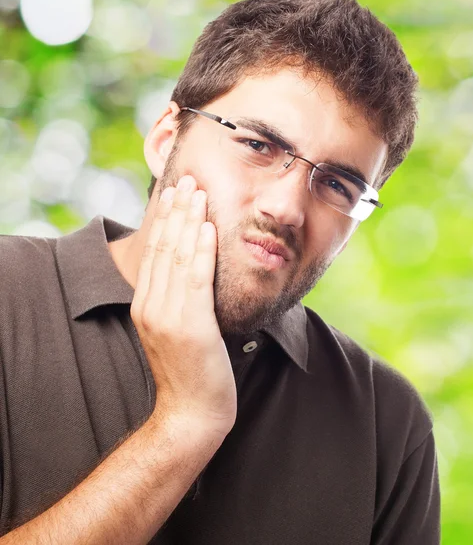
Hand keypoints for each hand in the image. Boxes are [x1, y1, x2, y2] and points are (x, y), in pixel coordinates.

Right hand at [130, 175, 236, 436]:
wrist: (191, 413)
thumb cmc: (190, 372)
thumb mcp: (175, 331)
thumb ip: (176, 301)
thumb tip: (188, 273)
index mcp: (145, 306)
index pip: (154, 252)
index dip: (165, 220)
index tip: (175, 193)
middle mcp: (151, 306)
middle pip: (163, 247)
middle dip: (176, 210)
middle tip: (186, 180)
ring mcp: (168, 316)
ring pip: (178, 256)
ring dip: (189, 220)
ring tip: (198, 192)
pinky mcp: (190, 326)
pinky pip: (196, 278)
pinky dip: (201, 250)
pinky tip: (208, 226)